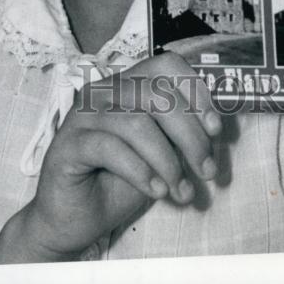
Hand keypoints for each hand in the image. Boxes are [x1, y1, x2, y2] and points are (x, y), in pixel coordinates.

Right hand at [21, 51, 221, 259]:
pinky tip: (156, 190)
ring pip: (136, 123)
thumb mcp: (159, 153)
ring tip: (182, 191)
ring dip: (168, 161)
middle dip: (190, 135)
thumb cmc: (118, 181)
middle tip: (207, 170)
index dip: (196, 91)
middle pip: (156, 94)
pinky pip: (110, 148)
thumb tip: (215, 128)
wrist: (73, 218)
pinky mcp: (67, 145)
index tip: (215, 129)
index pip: (166, 65)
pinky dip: (141, 171)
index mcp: (127, 84)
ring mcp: (82, 116)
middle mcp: (103, 91)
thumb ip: (179, 135)